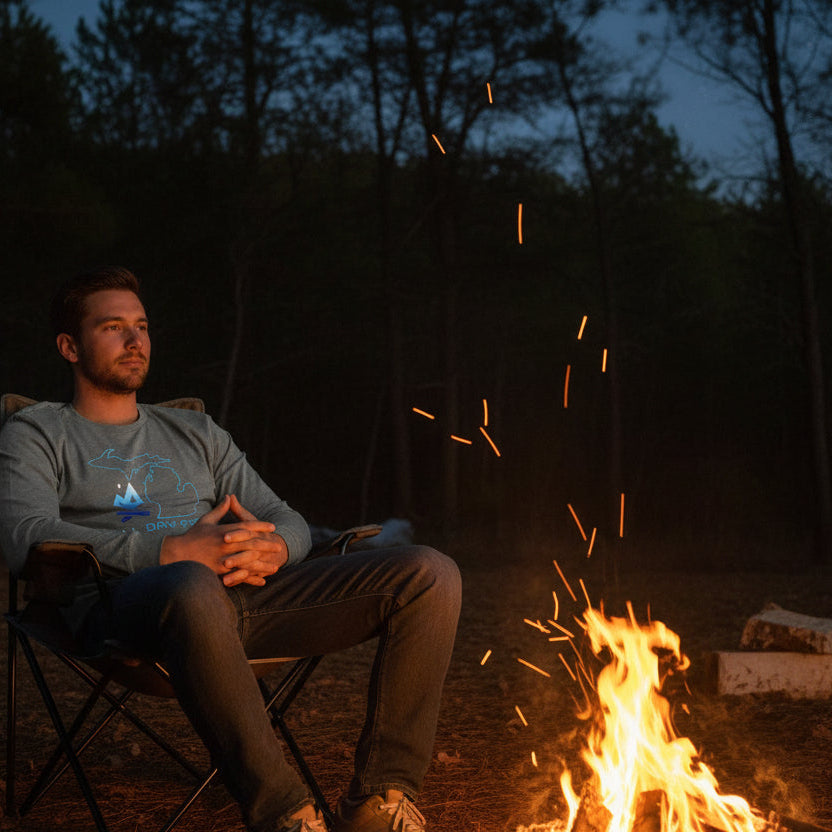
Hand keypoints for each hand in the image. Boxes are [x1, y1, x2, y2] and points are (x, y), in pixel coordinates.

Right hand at [160, 494, 288, 586]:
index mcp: (223, 531)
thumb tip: (229, 496)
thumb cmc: (192, 536)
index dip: (261, 526)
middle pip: (250, 543)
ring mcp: (222, 559)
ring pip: (247, 561)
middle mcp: (225, 544)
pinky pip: (238, 575)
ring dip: (262, 564)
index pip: (246, 526)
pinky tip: (261, 581)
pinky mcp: (218, 572)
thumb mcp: (206, 520)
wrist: (176, 554)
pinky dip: (250, 579)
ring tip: (275, 567)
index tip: (272, 527)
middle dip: (266, 545)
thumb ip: (220, 510)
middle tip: (279, 546)